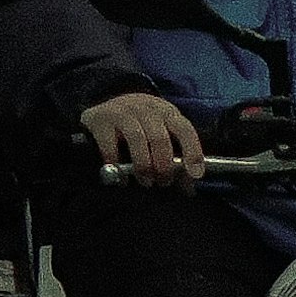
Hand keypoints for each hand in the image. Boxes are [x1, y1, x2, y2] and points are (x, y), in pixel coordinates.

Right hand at [79, 88, 207, 187]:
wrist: (105, 107)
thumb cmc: (140, 126)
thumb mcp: (160, 135)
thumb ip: (175, 160)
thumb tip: (189, 189)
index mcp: (166, 112)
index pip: (184, 129)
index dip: (192, 152)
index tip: (195, 174)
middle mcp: (145, 109)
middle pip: (159, 138)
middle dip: (164, 165)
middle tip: (163, 182)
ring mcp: (122, 111)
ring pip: (137, 139)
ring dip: (143, 165)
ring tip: (145, 180)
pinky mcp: (100, 119)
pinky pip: (109, 143)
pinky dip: (116, 162)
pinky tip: (119, 173)